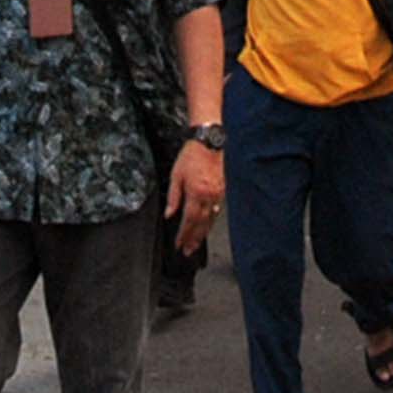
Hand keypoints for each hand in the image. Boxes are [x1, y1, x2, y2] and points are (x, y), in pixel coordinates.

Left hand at [166, 139, 225, 253]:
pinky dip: (211, 220)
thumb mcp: (176, 174)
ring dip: (203, 233)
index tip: (179, 244)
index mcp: (196, 193)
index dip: (184, 234)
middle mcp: (209, 196)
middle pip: (201, 224)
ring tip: (197, 243)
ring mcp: (218, 194)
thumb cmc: (192, 155)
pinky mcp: (223, 190)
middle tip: (189, 251)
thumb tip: (169, 214)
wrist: (209, 142)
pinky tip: (207, 224)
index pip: (189, 220)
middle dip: (194, 239)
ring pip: (211, 219)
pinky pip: (217, 209)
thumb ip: (173, 196)